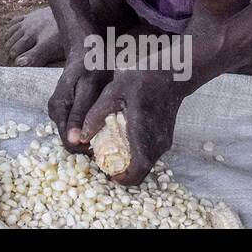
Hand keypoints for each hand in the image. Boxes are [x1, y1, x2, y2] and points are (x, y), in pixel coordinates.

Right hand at [47, 45, 111, 153]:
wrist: (86, 46)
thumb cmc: (91, 65)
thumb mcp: (89, 88)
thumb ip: (80, 114)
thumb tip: (73, 141)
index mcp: (58, 110)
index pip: (70, 144)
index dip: (89, 148)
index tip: (108, 142)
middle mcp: (55, 112)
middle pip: (72, 140)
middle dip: (90, 142)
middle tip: (111, 133)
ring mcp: (59, 109)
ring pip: (75, 133)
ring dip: (90, 134)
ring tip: (108, 124)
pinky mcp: (65, 106)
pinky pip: (76, 124)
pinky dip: (89, 126)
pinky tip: (102, 117)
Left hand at [79, 68, 185, 185]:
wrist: (170, 73)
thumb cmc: (141, 78)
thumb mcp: (112, 92)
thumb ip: (96, 116)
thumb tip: (81, 138)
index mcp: (144, 133)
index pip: (138, 168)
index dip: (123, 178)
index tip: (109, 175)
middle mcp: (158, 142)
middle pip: (141, 169)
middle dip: (123, 172)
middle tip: (105, 161)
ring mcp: (164, 141)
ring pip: (147, 163)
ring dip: (130, 164)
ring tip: (111, 152)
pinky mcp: (166, 138)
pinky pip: (150, 154)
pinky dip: (137, 155)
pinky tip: (124, 142)